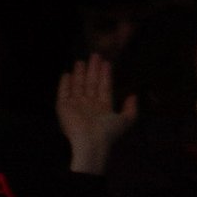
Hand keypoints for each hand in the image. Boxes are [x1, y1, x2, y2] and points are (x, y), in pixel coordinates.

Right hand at [57, 53, 139, 175]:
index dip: (105, 75)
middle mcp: (89, 106)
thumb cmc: (107, 131)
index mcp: (103, 108)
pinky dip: (64, 84)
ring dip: (79, 74)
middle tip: (95, 55)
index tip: (106, 62)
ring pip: (77, 87)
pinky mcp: (63, 108)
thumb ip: (131, 109)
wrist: (89, 142)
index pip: (104, 87)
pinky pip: (63, 94)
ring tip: (81, 61)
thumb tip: (133, 95)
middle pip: (91, 84)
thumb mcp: (125, 120)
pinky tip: (66, 74)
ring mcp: (75, 107)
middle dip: (93, 70)